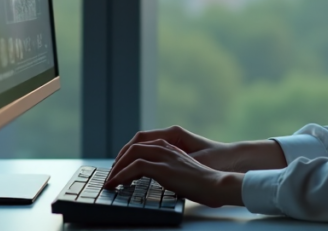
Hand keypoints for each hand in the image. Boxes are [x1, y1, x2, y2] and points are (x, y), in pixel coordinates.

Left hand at [112, 125, 285, 172]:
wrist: (217, 184)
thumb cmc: (204, 183)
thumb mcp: (183, 173)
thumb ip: (170, 172)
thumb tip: (159, 182)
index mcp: (172, 147)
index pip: (143, 144)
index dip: (128, 155)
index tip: (120, 169)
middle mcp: (166, 147)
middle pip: (134, 145)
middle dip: (119, 159)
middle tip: (112, 174)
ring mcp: (165, 156)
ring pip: (132, 153)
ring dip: (117, 167)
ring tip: (111, 181)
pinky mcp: (163, 167)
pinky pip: (135, 166)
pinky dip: (121, 175)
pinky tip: (116, 184)